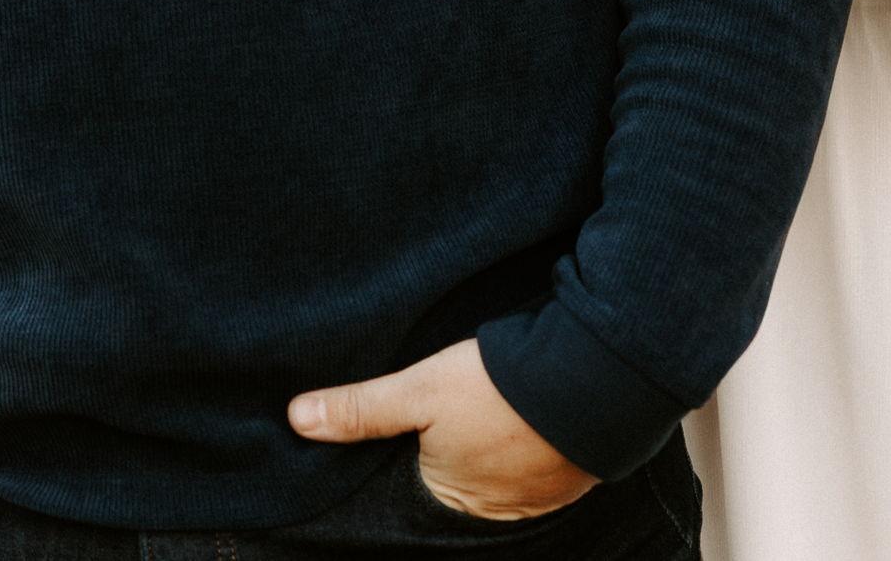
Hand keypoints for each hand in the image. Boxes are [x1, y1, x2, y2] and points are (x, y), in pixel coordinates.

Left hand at [286, 337, 596, 519]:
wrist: (593, 376)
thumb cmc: (500, 387)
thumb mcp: (420, 390)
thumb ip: (361, 409)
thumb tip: (297, 420)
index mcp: (450, 501)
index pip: (408, 496)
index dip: (397, 470)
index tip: (392, 447)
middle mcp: (494, 514)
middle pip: (452, 490)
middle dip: (440, 465)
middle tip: (435, 429)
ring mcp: (536, 498)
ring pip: (494, 481)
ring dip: (484, 456)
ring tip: (474, 422)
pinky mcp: (567, 475)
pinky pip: (531, 471)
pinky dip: (518, 448)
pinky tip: (512, 420)